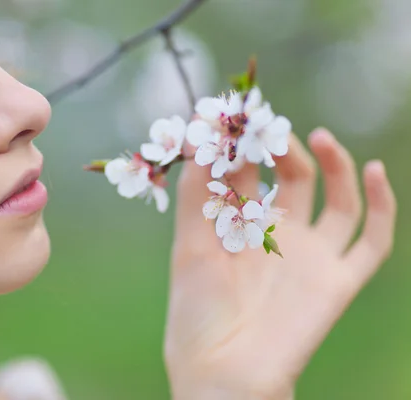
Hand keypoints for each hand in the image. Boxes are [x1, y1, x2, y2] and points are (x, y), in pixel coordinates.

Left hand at [164, 128, 396, 398]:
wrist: (223, 372)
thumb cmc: (197, 315)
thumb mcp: (189, 248)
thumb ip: (196, 195)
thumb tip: (198, 137)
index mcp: (239, 230)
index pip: (248, 175)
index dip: (243, 146)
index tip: (235, 117)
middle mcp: (277, 237)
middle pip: (292, 180)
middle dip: (282, 149)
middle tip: (268, 127)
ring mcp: (311, 256)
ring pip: (335, 200)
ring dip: (332, 165)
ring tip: (313, 136)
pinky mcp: (338, 280)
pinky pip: (371, 240)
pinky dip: (380, 204)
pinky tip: (370, 169)